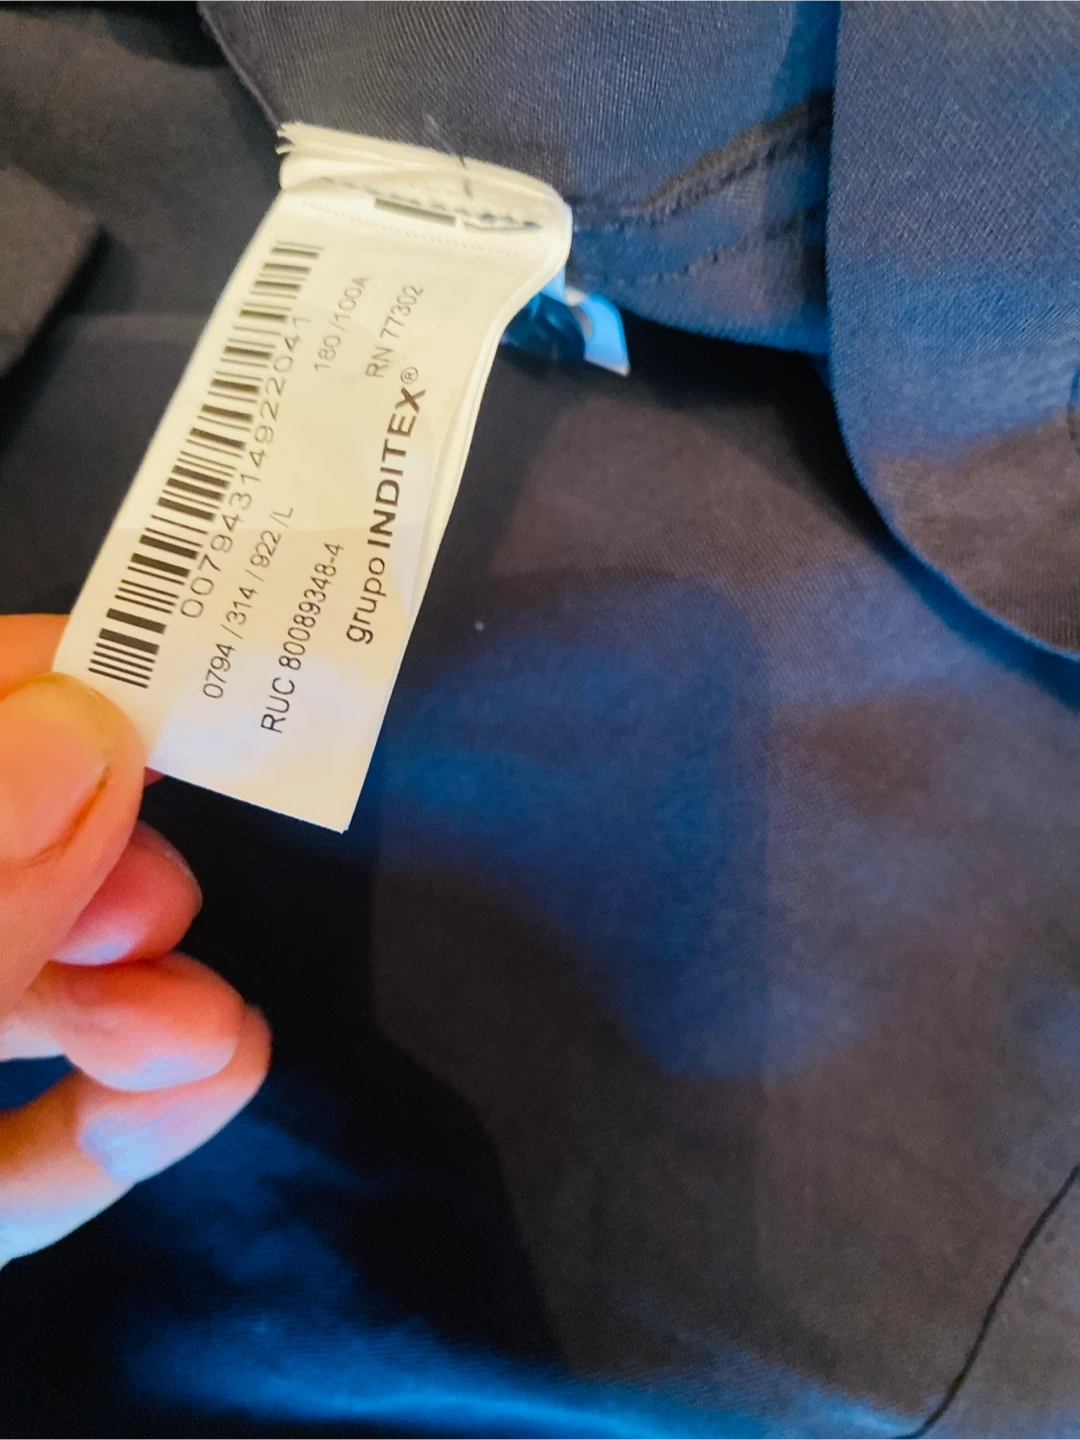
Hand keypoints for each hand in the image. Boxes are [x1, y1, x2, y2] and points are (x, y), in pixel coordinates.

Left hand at [0, 615, 268, 1264]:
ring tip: (205, 1027)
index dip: (39, 681)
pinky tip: (209, 1084)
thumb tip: (82, 720)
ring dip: (133, 1004)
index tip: (164, 669)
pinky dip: (118, 1123)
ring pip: (12, 1004)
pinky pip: (16, 1158)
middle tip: (162, 895)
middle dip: (99, 864)